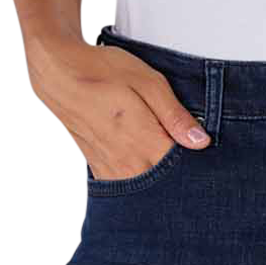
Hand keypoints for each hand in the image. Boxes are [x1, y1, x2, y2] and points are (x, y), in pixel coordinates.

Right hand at [26, 32, 211, 179]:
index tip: (206, 154)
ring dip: (161, 182)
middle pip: (168, 185)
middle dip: (182, 176)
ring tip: (164, 159)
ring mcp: (114, 172)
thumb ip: (175, 115)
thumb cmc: (103, 72)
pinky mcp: (102, 173)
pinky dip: (140, 182)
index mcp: (145, 141)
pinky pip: (128, 190)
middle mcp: (129, 164)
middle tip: (186, 154)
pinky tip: (146, 166)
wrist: (59, 76)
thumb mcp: (147, 82)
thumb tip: (201, 141)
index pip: (184, 169)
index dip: (199, 164)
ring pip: (148, 191)